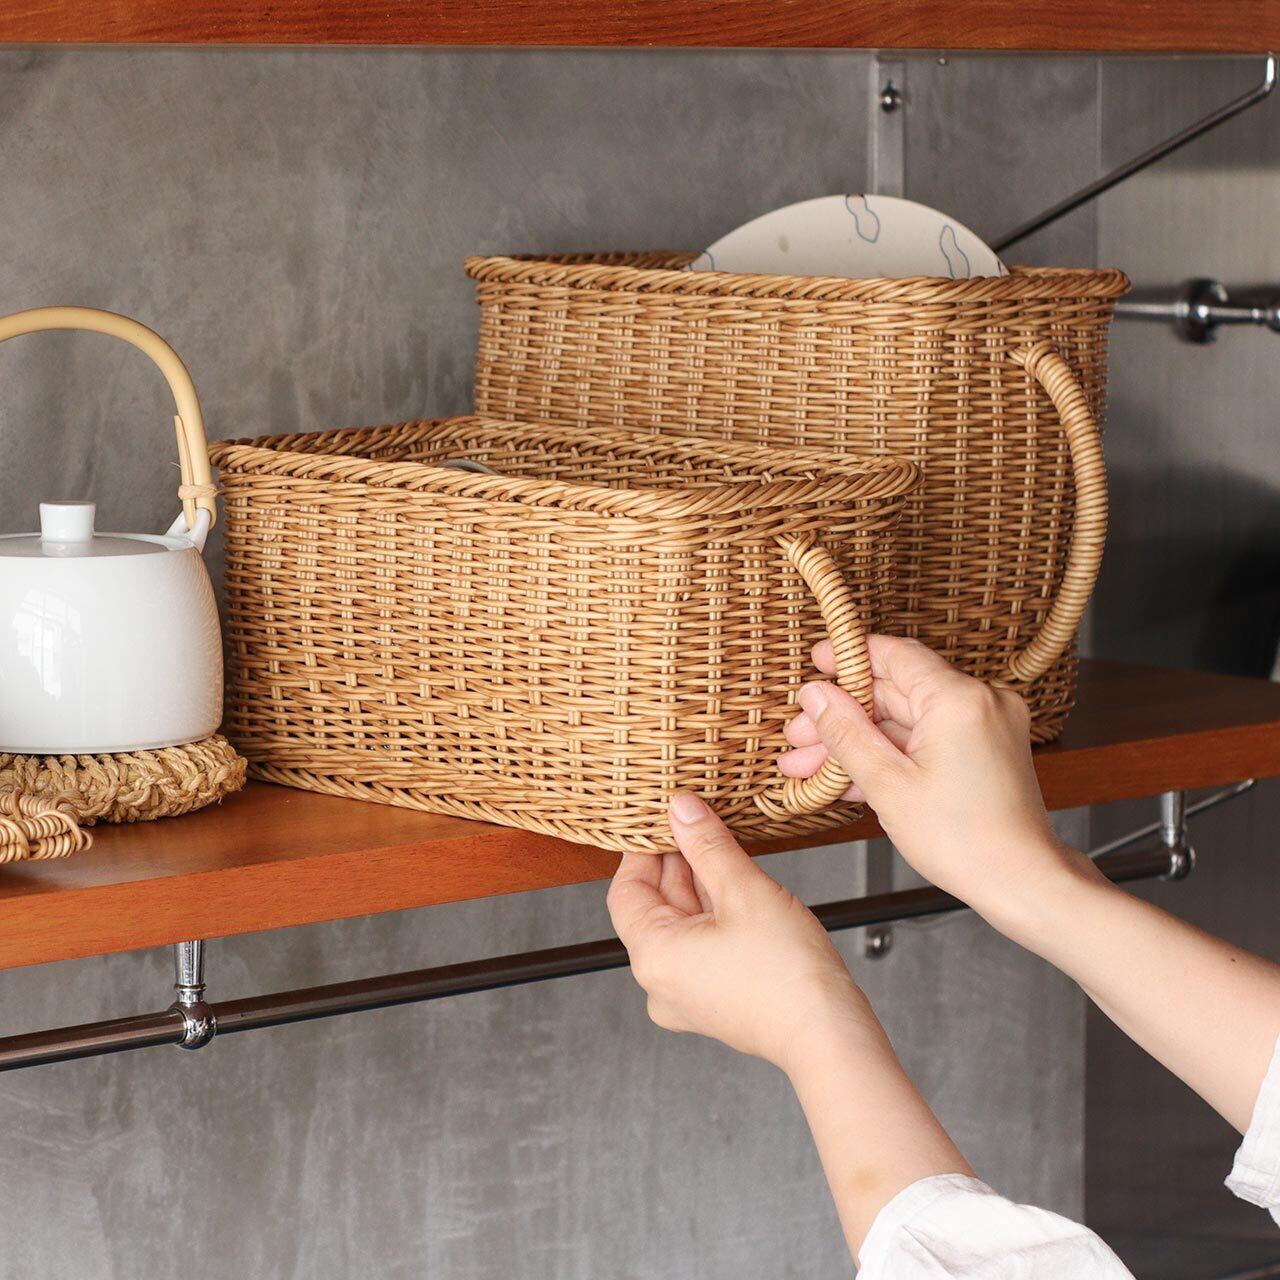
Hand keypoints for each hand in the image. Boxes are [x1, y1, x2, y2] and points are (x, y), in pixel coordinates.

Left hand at [607, 791, 874, 1074]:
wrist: (827, 1034)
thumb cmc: (787, 973)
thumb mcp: (743, 889)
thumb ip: (707, 844)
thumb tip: (680, 808)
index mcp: (652, 956)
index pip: (626, 889)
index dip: (645, 848)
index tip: (666, 818)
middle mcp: (659, 982)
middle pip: (654, 906)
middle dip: (678, 863)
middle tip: (702, 825)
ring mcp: (685, 996)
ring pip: (680, 925)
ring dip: (699, 886)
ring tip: (724, 850)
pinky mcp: (711, 1001)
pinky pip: (699, 946)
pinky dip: (712, 915)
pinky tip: (736, 887)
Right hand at [778, 634, 1099, 931]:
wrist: (1021, 882)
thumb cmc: (965, 840)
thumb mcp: (888, 784)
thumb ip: (846, 732)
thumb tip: (816, 695)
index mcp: (958, 699)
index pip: (895, 655)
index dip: (850, 656)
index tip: (817, 661)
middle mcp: (978, 702)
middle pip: (895, 693)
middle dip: (842, 716)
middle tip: (800, 737)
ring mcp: (984, 726)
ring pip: (906, 721)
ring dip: (859, 741)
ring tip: (810, 766)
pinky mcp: (984, 750)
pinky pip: (927, 740)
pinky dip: (891, 755)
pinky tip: (847, 777)